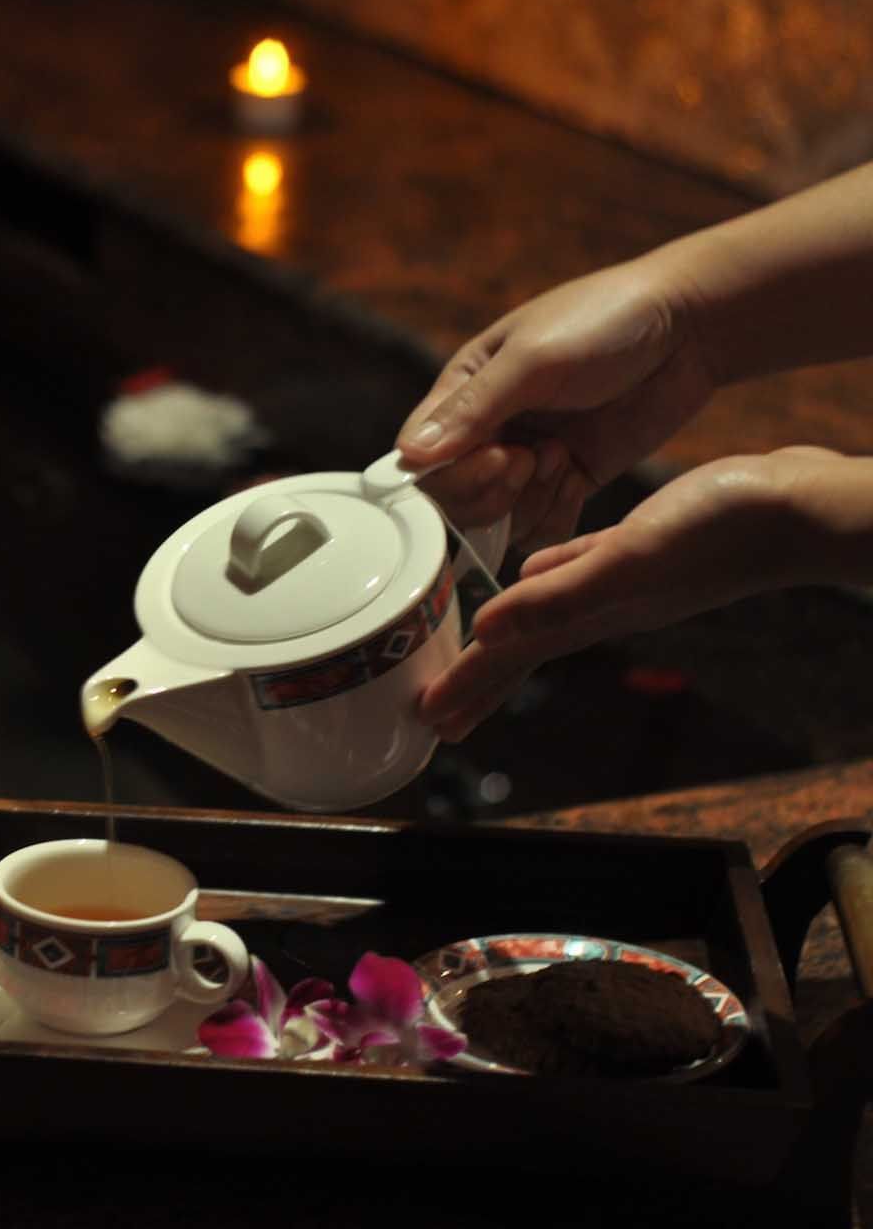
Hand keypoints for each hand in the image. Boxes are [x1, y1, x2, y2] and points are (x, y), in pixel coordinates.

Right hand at [396, 257, 715, 553]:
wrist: (690, 326)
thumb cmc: (604, 322)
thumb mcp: (534, 360)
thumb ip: (473, 409)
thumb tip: (411, 457)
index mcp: (463, 391)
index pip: (421, 457)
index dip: (450, 474)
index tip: (497, 455)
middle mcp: (488, 430)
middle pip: (454, 498)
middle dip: (491, 490)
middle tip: (532, 459)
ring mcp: (528, 459)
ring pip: (497, 519)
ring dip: (528, 500)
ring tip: (564, 458)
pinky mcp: (569, 479)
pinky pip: (541, 526)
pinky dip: (555, 515)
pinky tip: (578, 478)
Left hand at [418, 448, 835, 741]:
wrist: (802, 507)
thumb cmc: (725, 531)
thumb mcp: (629, 559)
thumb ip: (560, 595)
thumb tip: (487, 630)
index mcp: (590, 611)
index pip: (509, 659)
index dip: (466, 688)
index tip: (426, 721)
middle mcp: (602, 603)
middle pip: (522, 648)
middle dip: (478, 681)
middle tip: (437, 714)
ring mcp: (624, 578)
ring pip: (546, 611)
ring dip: (509, 634)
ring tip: (477, 650)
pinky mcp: (642, 544)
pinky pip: (578, 568)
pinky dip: (550, 576)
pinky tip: (536, 570)